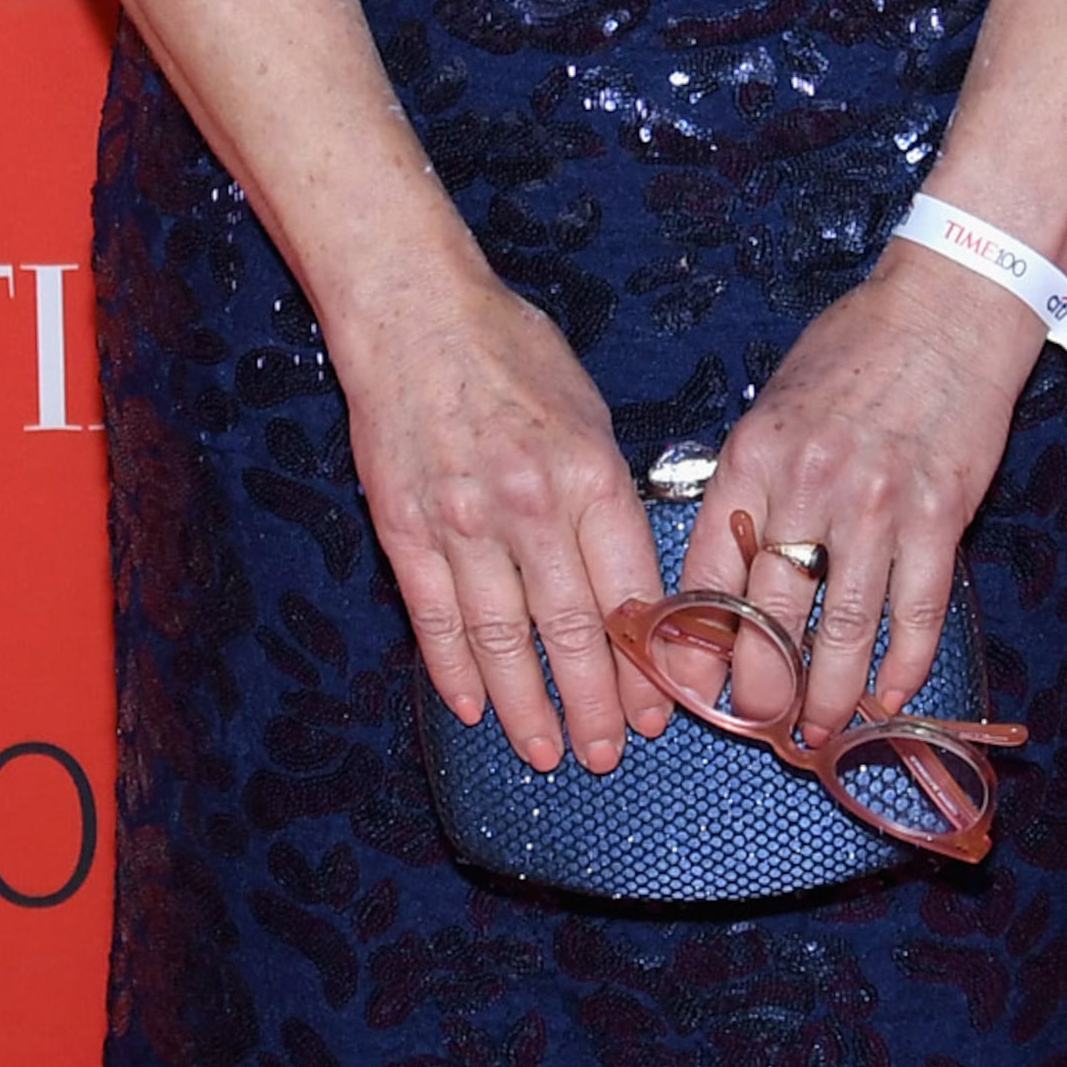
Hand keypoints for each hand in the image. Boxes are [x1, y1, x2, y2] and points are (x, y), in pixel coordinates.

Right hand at [337, 268, 675, 774]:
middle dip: (596, 705)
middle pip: (571, 632)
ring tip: (548, 752)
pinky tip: (472, 710)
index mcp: (591, 476)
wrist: (414, 312)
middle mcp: (531, 507)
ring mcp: (462, 523)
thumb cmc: (512, 353)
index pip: (630, 594)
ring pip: (502, 640)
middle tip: (609, 753)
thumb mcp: (590, 416)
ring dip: (528, 707)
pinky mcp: (405, 529)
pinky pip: (435, 618)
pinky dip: (453, 671)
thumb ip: (609, 503)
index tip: (660, 709)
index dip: (647, 664)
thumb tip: (631, 587)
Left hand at [684, 250, 1038, 746]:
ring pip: (843, 631)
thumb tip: (730, 567)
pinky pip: (916, 611)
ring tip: (822, 732)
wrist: (946, 308)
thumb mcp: (775, 407)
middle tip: (761, 726)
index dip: (699, 642)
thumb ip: (752, 484)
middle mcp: (806, 486)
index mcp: (752, 458)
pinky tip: (891, 694)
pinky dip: (904, 663)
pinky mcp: (937, 516)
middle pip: (769, 617)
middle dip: (760, 688)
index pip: (708, 571)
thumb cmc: (856, 352)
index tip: (696, 685)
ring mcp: (875, 506)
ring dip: (830, 695)